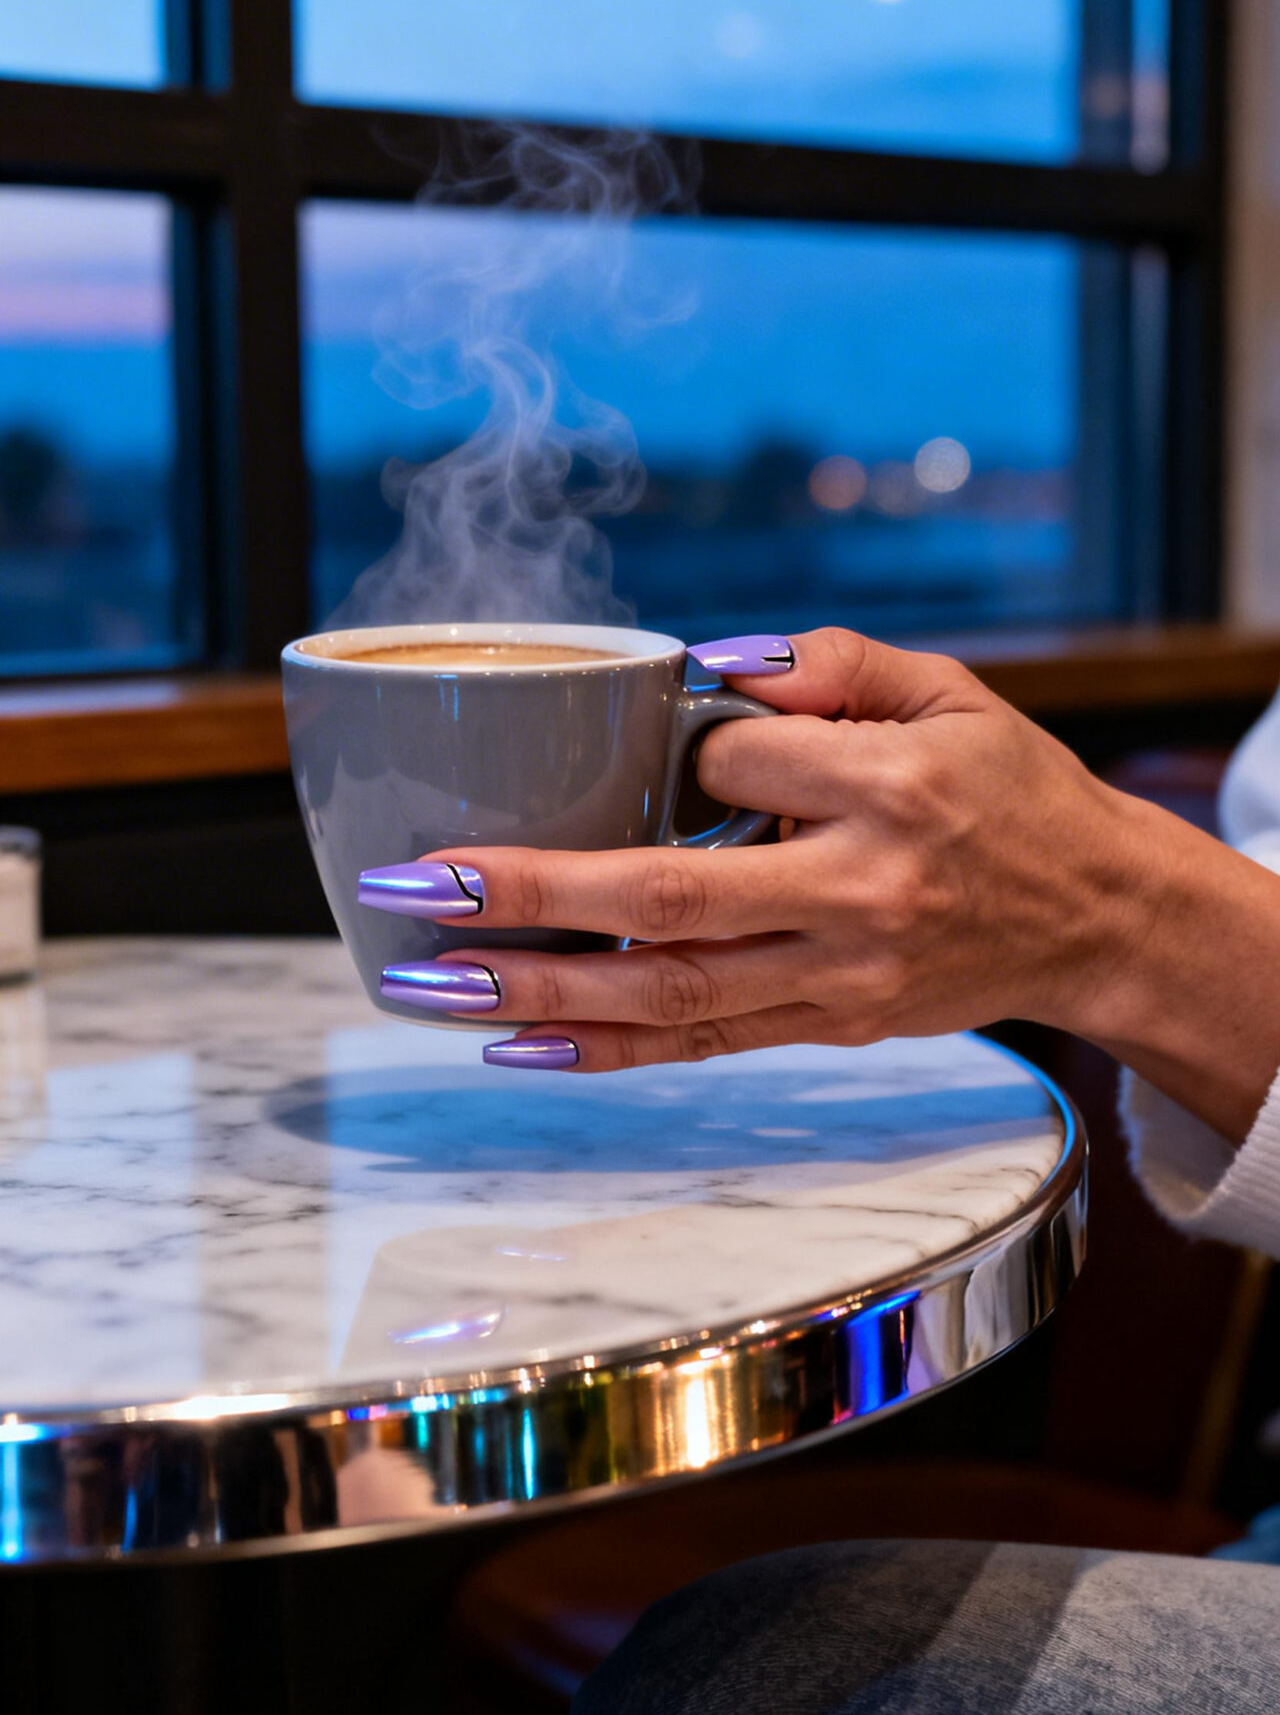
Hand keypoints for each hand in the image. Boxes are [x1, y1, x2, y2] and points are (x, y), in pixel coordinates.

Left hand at [377, 628, 1210, 1076]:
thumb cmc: (1006, 789)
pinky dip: (606, 1051)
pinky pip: (704, 1045)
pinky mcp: (830, 1027)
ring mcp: (840, 975)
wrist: (1092, 915)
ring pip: (668, 992)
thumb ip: (831, 664)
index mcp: (889, 787)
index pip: (732, 761)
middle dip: (528, 896)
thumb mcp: (947, 690)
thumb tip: (709, 663)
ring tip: (429, 979)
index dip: (675, 749)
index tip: (659, 742)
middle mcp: (858, 890)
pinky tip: (519, 1047)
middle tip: (416, 883)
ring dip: (538, 990)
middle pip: (666, 900)